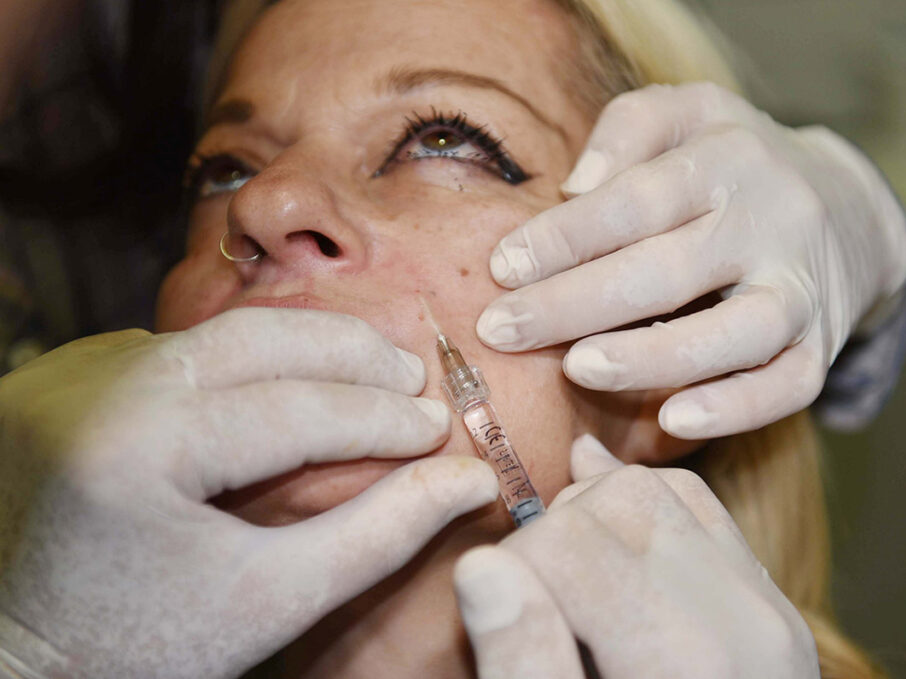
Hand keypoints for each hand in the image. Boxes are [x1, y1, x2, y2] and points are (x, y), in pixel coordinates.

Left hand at [0, 307, 496, 678]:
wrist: (13, 657)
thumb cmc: (140, 647)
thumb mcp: (270, 600)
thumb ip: (377, 535)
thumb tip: (469, 479)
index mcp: (136, 452)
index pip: (293, 408)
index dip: (380, 417)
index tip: (438, 427)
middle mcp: (89, 391)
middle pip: (255, 337)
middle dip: (348, 352)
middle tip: (412, 379)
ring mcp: (63, 374)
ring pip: (214, 333)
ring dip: (297, 350)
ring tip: (365, 375)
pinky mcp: (55, 374)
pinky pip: (168, 350)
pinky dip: (234, 364)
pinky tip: (277, 389)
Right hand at [454, 434, 817, 678]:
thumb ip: (526, 665)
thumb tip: (481, 565)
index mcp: (686, 665)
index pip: (569, 542)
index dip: (510, 566)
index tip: (498, 616)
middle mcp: (746, 622)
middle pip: (618, 501)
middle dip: (553, 534)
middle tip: (532, 603)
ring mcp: (772, 609)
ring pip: (661, 492)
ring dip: (597, 518)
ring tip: (566, 583)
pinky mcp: (775, 608)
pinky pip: (703, 513)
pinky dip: (647, 513)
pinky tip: (607, 546)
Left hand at [476, 82, 905, 438]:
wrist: (852, 207)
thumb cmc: (736, 162)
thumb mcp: (691, 111)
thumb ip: (630, 128)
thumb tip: (574, 187)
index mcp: (729, 160)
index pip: (637, 199)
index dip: (566, 236)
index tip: (501, 267)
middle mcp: (774, 222)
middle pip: (669, 269)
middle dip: (575, 303)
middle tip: (501, 329)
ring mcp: (803, 290)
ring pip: (736, 332)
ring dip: (652, 356)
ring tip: (578, 369)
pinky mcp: (820, 347)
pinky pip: (788, 387)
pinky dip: (735, 408)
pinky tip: (672, 420)